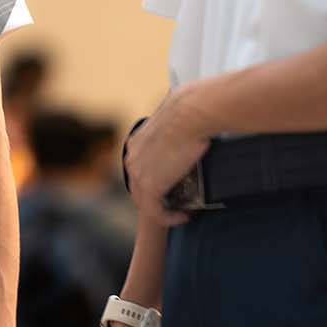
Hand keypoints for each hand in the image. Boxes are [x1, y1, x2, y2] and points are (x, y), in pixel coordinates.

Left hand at [122, 87, 211, 227]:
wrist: (192, 113)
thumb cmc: (193, 109)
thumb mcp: (179, 118)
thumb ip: (178, 127)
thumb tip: (194, 124)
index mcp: (137, 142)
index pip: (141, 170)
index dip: (157, 181)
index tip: (177, 186)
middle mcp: (132, 158)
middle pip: (139, 188)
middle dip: (158, 199)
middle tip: (180, 203)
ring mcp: (138, 173)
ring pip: (146, 203)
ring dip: (164, 211)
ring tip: (184, 213)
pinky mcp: (149, 186)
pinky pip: (155, 212)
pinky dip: (169, 218)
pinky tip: (185, 216)